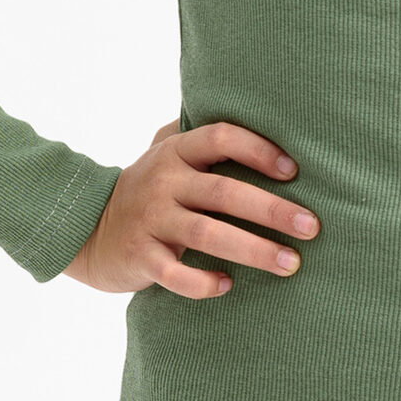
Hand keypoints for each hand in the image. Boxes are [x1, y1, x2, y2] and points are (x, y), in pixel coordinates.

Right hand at [61, 115, 319, 296]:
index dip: (258, 149)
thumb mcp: (167, 153)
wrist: (88, 229)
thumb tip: (266, 115)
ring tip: (290, 263)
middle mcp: (164, 182)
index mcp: (176, 152)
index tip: (294, 171)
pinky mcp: (140, 257)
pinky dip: (202, 282)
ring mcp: (150, 220)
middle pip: (224, 192)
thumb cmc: (149, 189)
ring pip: (207, 234)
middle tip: (312, 226)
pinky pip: (174, 274)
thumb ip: (203, 135)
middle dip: (273, 210)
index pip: (220, 137)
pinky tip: (228, 286)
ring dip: (253, 250)